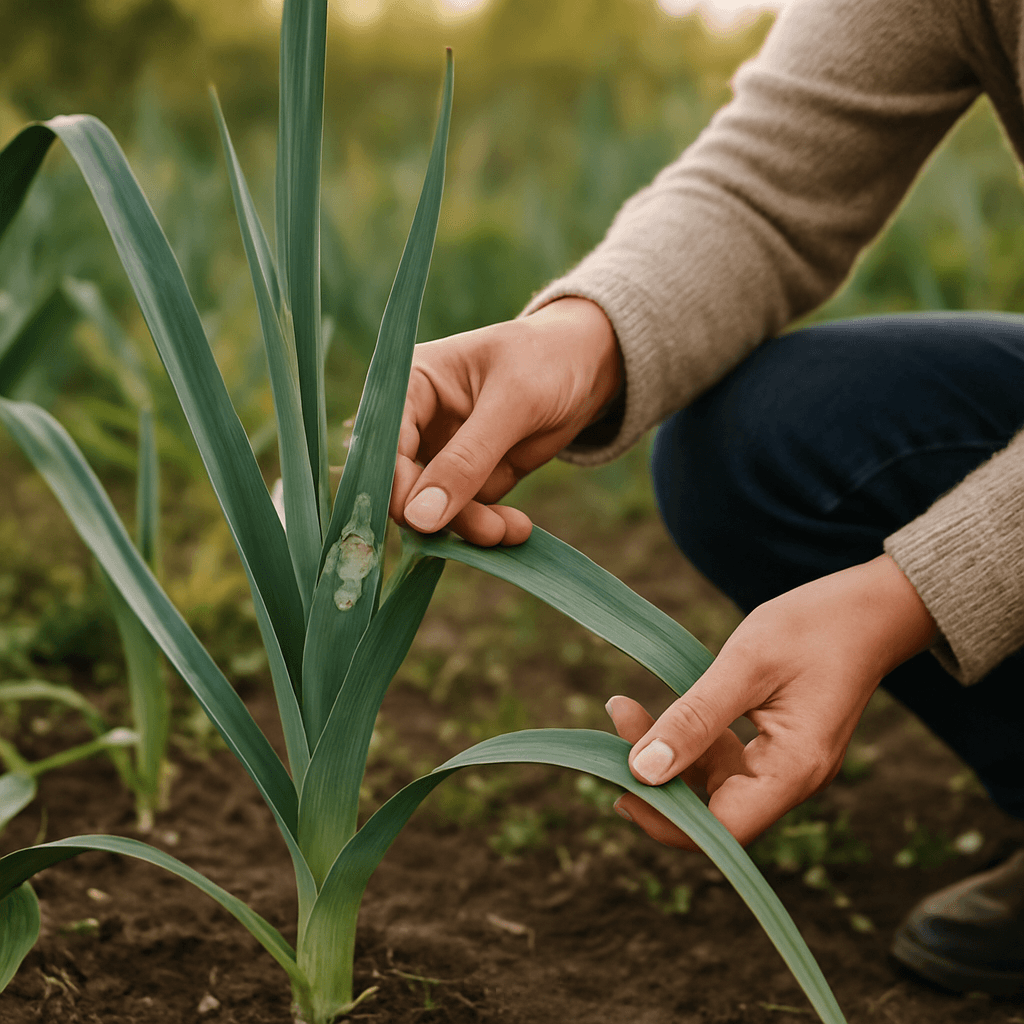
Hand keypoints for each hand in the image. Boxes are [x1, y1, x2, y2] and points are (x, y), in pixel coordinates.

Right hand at [390, 297, 621, 545]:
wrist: (589, 368)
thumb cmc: (547, 361)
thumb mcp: (512, 402)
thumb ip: (467, 458)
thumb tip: (420, 516)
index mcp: (409, 384)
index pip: (383, 443)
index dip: (395, 485)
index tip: (423, 521)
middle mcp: (415, 422)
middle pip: (402, 484)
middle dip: (439, 514)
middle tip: (486, 532)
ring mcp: (441, 454)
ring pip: (433, 508)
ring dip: (468, 526)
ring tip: (509, 532)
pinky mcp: (469, 479)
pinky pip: (465, 515)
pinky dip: (488, 527)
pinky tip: (517, 528)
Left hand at [605, 555, 937, 849]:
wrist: (871, 609)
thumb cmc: (814, 627)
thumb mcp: (745, 666)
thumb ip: (695, 720)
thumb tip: (641, 771)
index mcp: (793, 772)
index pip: (721, 830)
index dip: (665, 819)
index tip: (617, 781)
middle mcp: (792, 781)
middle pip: (712, 810)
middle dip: (656, 777)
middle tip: (618, 719)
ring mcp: (786, 766)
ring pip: (713, 783)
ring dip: (667, 754)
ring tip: (624, 707)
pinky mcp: (778, 747)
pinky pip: (725, 760)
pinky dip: (690, 740)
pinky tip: (662, 712)